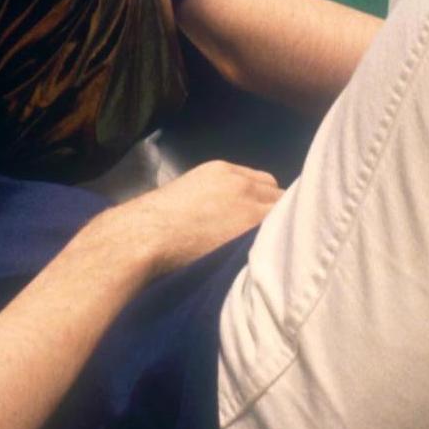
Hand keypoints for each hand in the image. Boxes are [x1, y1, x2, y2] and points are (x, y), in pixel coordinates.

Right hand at [102, 160, 281, 278]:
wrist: (146, 235)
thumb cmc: (156, 222)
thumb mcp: (187, 194)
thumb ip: (213, 197)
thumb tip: (227, 215)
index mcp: (221, 170)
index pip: (262, 181)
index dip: (263, 201)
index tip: (258, 218)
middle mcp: (240, 182)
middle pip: (276, 194)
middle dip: (274, 212)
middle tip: (267, 236)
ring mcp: (248, 205)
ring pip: (282, 213)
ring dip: (278, 228)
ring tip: (269, 250)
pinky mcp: (252, 228)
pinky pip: (279, 233)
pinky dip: (278, 243)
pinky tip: (271, 258)